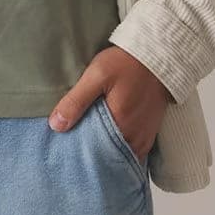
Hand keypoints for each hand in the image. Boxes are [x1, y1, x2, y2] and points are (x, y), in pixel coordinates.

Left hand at [51, 45, 169, 158]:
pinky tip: (106, 141)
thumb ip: (76, 101)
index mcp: (121, 126)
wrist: (158, 57)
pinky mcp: (149, 132)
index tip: (66, 152)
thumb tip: (56, 125)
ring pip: (121, 155)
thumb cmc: (126, 64)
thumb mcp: (96, 76)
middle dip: (92, 156)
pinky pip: (134, 150)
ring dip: (106, 153)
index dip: (80, 155)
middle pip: (109, 157)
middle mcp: (135, 138)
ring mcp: (144, 137)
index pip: (96, 154)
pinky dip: (120, 149)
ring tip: (87, 147)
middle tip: (73, 151)